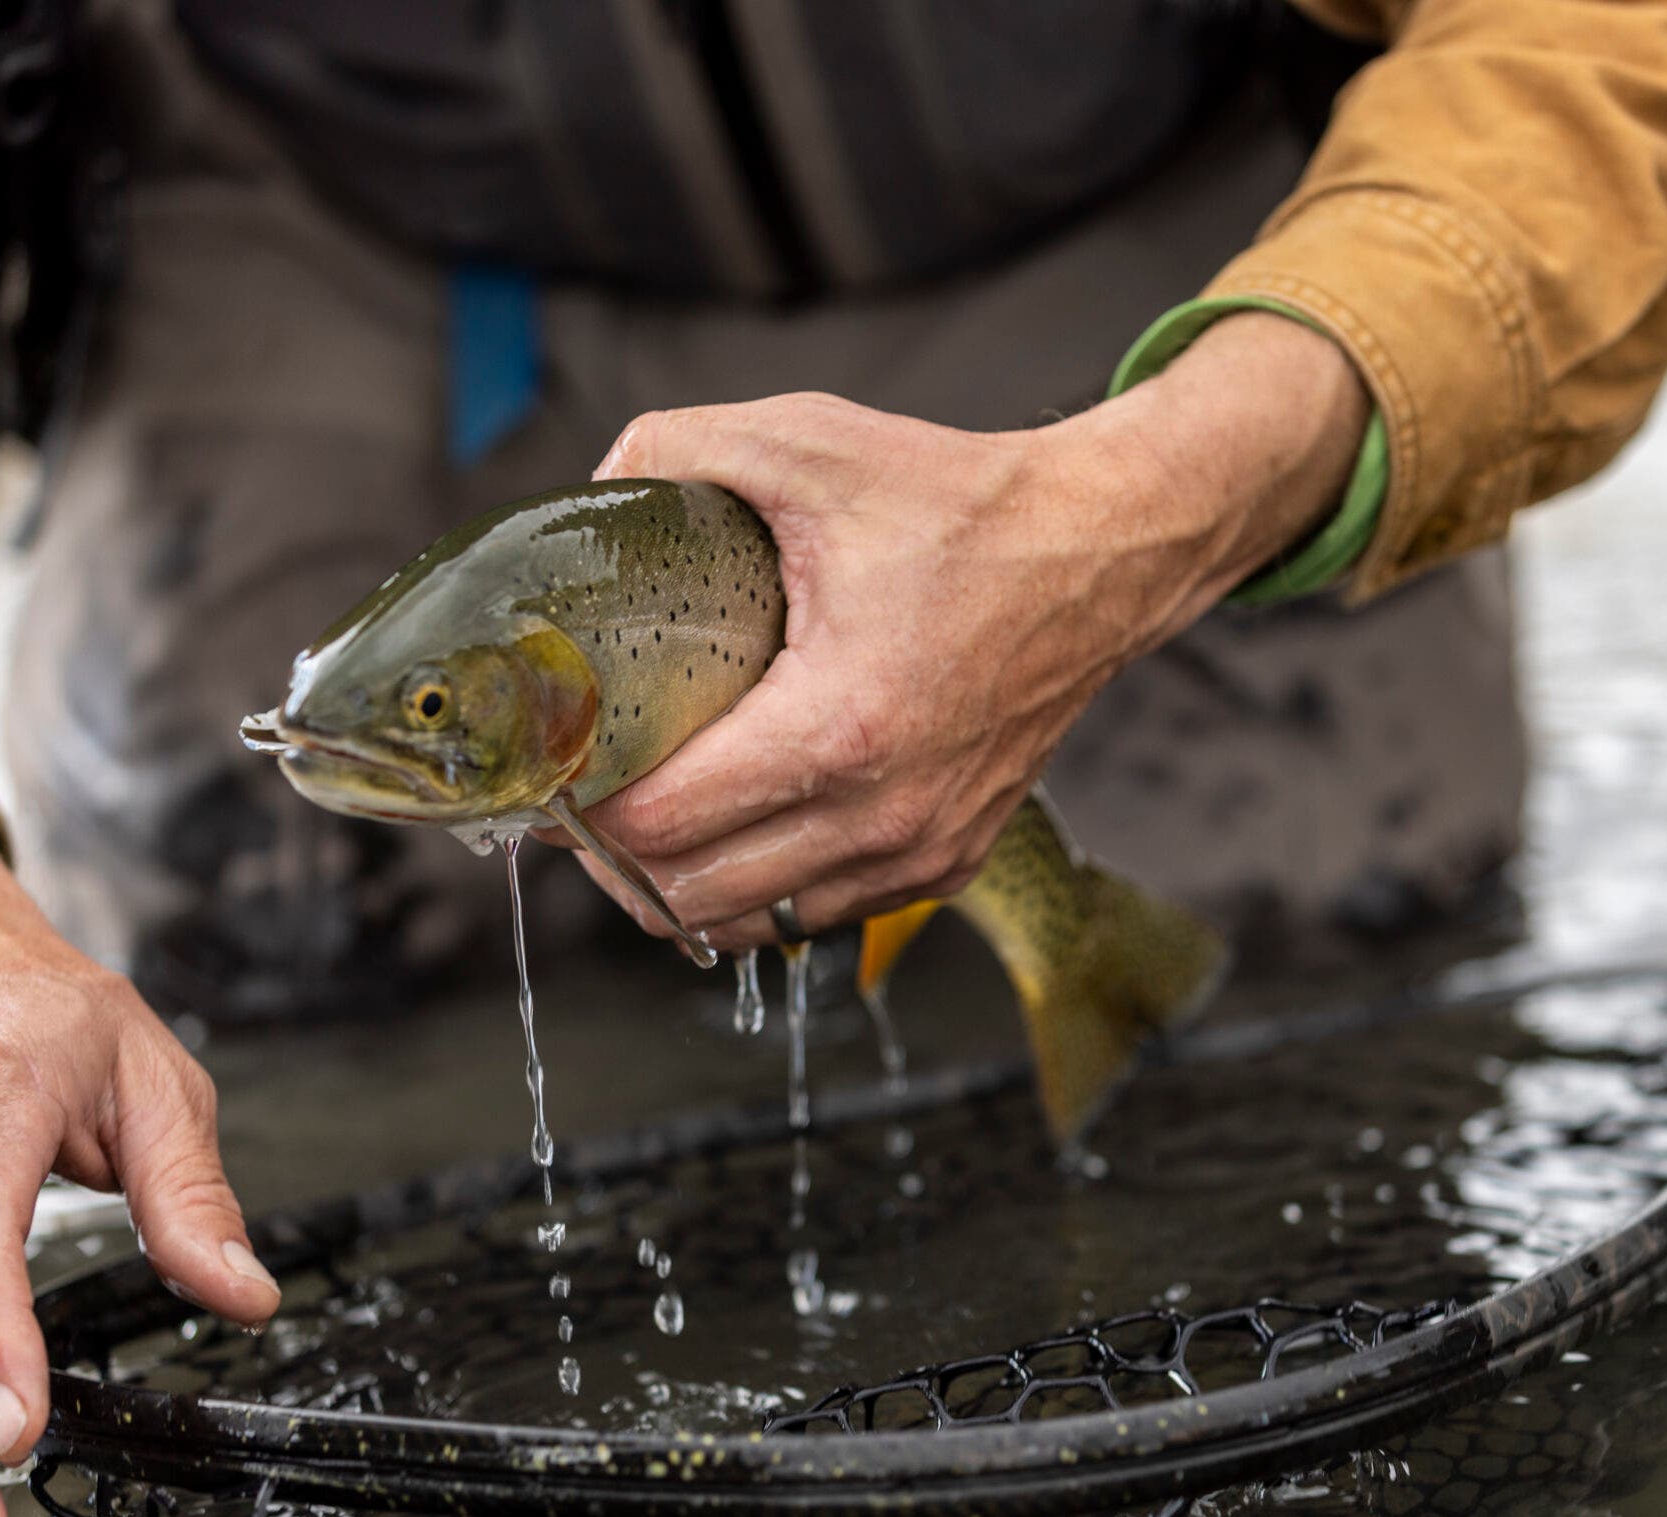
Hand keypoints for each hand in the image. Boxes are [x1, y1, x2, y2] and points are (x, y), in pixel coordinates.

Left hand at [571, 310, 1369, 947]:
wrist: (1105, 553)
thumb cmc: (965, 504)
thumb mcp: (811, 442)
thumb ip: (676, 449)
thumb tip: (589, 494)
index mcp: (838, 725)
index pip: (656, 827)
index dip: (581, 803)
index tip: (561, 756)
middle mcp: (882, 813)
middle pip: (686, 896)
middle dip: (614, 855)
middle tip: (587, 789)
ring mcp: (920, 848)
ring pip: (748, 924)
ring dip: (681, 883)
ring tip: (649, 818)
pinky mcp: (948, 861)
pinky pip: (817, 913)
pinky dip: (760, 886)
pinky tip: (736, 825)